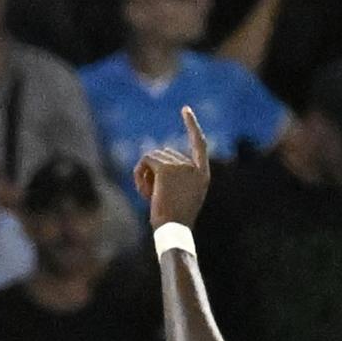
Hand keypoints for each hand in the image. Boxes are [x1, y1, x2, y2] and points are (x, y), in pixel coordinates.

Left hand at [135, 106, 210, 227]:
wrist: (173, 231)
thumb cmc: (174, 221)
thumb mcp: (178, 196)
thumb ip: (173, 176)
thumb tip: (151, 159)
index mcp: (202, 174)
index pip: (199, 144)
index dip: (192, 126)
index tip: (185, 109)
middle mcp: (194, 167)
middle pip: (166, 153)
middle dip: (154, 171)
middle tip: (152, 195)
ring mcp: (181, 166)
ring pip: (153, 157)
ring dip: (145, 174)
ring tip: (148, 195)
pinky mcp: (166, 168)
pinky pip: (145, 160)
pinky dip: (139, 173)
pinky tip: (143, 190)